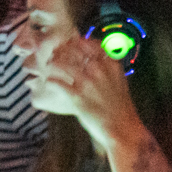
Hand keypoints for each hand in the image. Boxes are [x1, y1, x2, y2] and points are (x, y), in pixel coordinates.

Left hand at [35, 34, 139, 151]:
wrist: (123, 129)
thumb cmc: (121, 108)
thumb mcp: (120, 82)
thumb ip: (108, 69)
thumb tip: (95, 61)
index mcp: (111, 64)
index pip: (90, 43)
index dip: (78, 42)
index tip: (71, 45)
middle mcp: (98, 69)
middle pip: (73, 50)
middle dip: (62, 50)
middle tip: (55, 54)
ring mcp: (87, 83)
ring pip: (60, 63)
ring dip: (52, 64)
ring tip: (48, 66)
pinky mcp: (76, 97)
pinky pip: (56, 82)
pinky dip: (50, 81)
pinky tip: (49, 83)